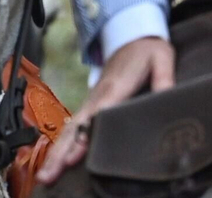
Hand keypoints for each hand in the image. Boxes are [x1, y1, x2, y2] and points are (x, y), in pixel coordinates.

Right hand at [35, 36, 174, 184]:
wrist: (132, 35)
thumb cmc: (147, 50)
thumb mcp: (162, 59)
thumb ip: (164, 79)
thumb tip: (167, 99)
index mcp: (115, 88)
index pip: (96, 116)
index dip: (84, 136)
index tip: (74, 156)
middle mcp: (97, 96)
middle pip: (74, 127)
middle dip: (59, 152)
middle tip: (47, 176)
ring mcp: (91, 101)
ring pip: (69, 129)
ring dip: (57, 152)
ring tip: (45, 175)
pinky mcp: (91, 104)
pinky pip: (73, 127)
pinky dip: (62, 144)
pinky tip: (56, 161)